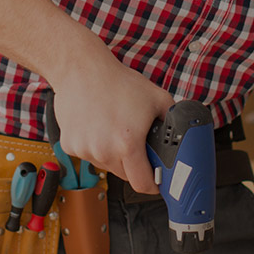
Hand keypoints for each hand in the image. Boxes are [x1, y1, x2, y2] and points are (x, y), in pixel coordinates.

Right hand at [46, 56, 170, 194]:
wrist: (81, 69)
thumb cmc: (116, 81)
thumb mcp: (157, 98)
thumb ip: (173, 120)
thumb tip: (184, 133)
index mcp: (127, 144)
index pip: (143, 184)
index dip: (153, 184)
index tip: (155, 180)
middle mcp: (104, 150)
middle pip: (125, 175)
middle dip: (134, 164)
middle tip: (134, 142)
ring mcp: (84, 150)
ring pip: (106, 165)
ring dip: (113, 154)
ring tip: (113, 128)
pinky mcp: (70, 146)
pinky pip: (88, 155)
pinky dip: (94, 146)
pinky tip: (97, 126)